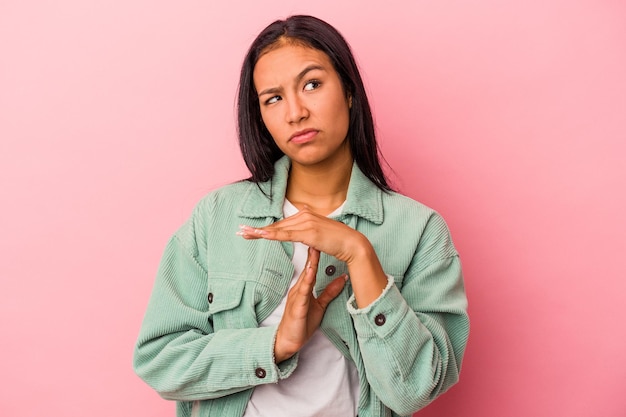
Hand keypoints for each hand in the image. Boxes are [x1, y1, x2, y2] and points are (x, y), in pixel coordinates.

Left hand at [237, 206, 365, 263]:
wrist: (352, 243)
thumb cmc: (338, 242)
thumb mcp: (320, 235)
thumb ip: (309, 233)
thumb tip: (302, 236)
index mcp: (306, 215)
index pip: (281, 224)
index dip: (265, 228)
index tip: (251, 230)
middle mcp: (304, 215)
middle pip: (277, 225)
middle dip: (257, 229)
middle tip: (241, 231)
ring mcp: (306, 223)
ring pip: (279, 229)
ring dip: (260, 232)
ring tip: (245, 234)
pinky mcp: (309, 232)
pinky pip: (287, 235)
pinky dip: (272, 235)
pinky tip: (261, 236)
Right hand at [273, 247, 346, 362]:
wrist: (288, 342)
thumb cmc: (301, 323)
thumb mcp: (319, 306)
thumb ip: (330, 292)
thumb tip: (343, 279)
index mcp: (304, 287)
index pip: (312, 266)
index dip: (317, 252)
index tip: (325, 239)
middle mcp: (299, 288)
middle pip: (307, 266)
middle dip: (312, 251)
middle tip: (318, 235)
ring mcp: (296, 296)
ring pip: (304, 276)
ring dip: (309, 262)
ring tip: (314, 247)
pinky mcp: (296, 306)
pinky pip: (302, 292)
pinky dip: (306, 281)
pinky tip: (310, 272)